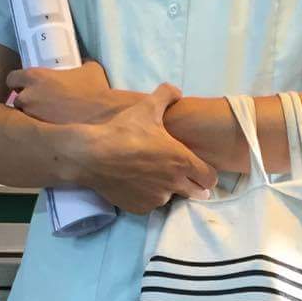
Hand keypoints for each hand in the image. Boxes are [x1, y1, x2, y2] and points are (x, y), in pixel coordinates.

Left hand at [10, 58, 123, 124]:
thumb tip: (81, 63)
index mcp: (35, 78)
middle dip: (26, 101)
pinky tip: (52, 129)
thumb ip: (78, 64)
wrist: (104, 118)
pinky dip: (40, 130)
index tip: (26, 85)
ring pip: (24, 118)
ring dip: (32, 117)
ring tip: (47, 119)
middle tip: (40, 103)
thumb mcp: (89, 69)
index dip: (18, 82)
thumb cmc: (95, 91)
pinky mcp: (40, 135)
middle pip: (16, 100)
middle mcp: (28, 98)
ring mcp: (32, 118)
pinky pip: (34, 131)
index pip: (11, 78)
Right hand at [74, 84, 218, 214]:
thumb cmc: (123, 131)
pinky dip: (146, 196)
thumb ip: (166, 95)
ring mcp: (156, 199)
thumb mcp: (146, 107)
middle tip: (183, 176)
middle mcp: (174, 184)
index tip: (201, 170)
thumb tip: (177, 92)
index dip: (207, 174)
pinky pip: (149, 204)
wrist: (91, 156)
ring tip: (150, 175)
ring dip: (166, 189)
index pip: (209, 177)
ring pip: (170, 197)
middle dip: (194, 186)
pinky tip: (135, 182)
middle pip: (197, 193)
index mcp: (182, 161)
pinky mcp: (140, 208)